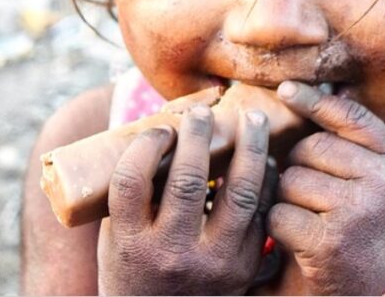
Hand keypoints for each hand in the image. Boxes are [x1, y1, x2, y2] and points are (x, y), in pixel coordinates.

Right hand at [98, 104, 277, 294]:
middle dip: (198, 135)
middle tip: (202, 113)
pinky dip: (266, 181)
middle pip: (188, 180)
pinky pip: (262, 214)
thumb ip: (133, 193)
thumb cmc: (136, 271)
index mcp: (131, 244)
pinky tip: (265, 159)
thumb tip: (157, 127)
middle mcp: (171, 255)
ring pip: (240, 193)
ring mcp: (213, 264)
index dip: (147, 144)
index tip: (160, 130)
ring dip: (250, 147)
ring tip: (253, 119)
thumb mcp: (118, 237)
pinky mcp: (244, 269)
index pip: (132, 180)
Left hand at [268, 82, 384, 294]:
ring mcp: (358, 211)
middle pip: (310, 148)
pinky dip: (279, 230)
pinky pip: (280, 214)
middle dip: (299, 169)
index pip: (352, 117)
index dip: (316, 101)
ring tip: (312, 223)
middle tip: (315, 201)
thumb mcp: (384, 186)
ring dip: (288, 201)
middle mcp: (384, 184)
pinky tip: (299, 244)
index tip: (286, 90)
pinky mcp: (329, 241)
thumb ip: (357, 148)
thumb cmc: (377, 238)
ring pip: (292, 180)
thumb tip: (305, 95)